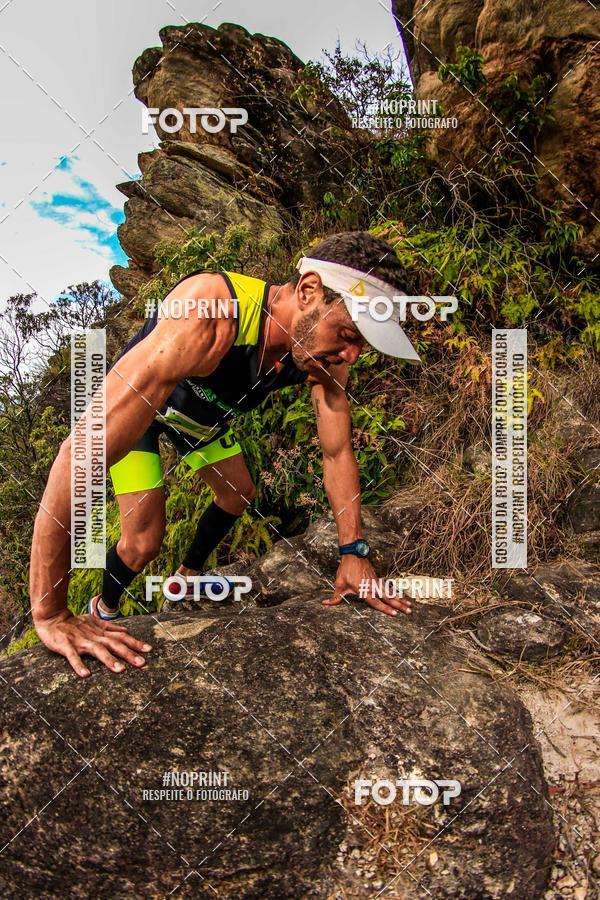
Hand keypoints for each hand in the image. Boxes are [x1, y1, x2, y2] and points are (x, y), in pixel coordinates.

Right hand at [34, 610, 151, 677]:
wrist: (53, 618)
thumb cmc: (75, 623)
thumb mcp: (94, 622)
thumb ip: (110, 627)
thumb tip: (126, 630)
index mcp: (101, 632)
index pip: (121, 637)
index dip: (135, 642)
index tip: (149, 650)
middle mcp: (94, 636)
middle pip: (114, 644)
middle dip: (129, 653)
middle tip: (142, 663)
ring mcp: (80, 641)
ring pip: (97, 650)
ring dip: (109, 660)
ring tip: (120, 670)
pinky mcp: (66, 646)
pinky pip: (73, 656)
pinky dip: (79, 664)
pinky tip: (85, 674)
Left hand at [322, 556, 411, 616]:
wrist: (353, 553)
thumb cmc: (346, 569)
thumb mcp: (339, 584)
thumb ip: (335, 597)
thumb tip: (325, 604)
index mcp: (365, 590)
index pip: (376, 603)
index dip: (386, 609)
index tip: (395, 614)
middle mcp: (373, 587)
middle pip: (388, 598)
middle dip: (399, 605)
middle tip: (410, 612)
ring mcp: (376, 582)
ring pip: (390, 593)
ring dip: (400, 600)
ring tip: (410, 606)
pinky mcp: (377, 578)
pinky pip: (387, 588)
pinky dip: (395, 593)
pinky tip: (400, 597)